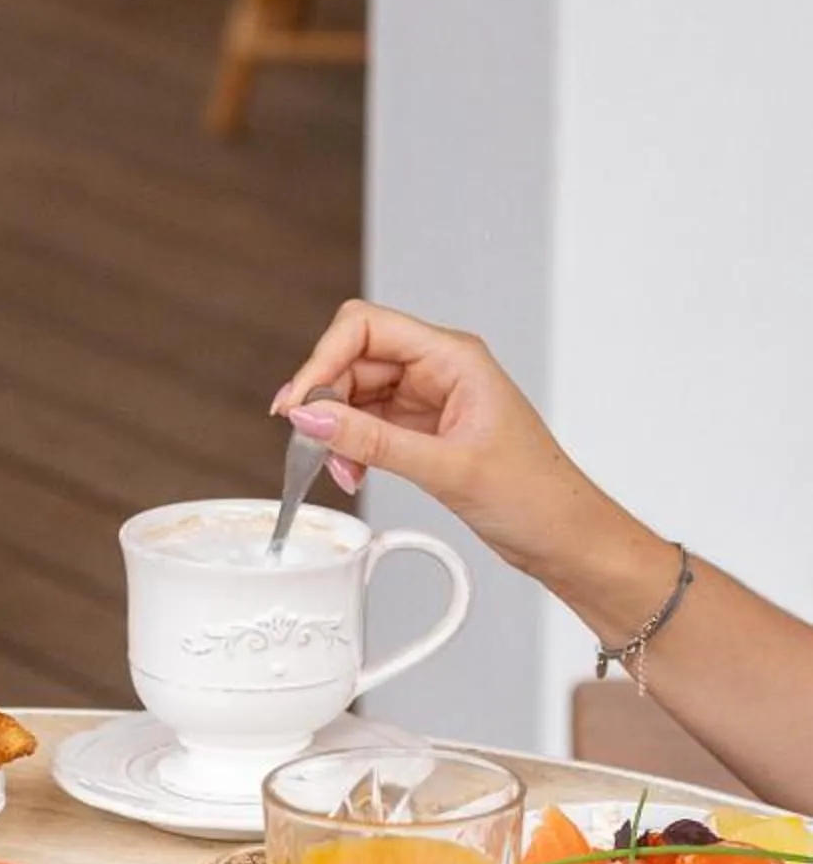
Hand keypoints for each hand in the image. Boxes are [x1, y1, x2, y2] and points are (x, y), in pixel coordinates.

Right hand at [271, 300, 585, 572]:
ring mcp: (430, 398)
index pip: (366, 327)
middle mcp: (440, 369)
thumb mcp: (446, 469)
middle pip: (354, 359)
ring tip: (342, 470)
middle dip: (326, 402)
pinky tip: (353, 472)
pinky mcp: (423, 428)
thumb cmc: (536, 496)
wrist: (566, 537)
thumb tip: (311, 419)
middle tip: (311, 444)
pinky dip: (352, 447)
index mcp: (455, 357)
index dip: (322, 359)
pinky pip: (369, 423)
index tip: (298, 404)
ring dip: (337, 430)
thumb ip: (371, 442)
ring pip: (356, 394)